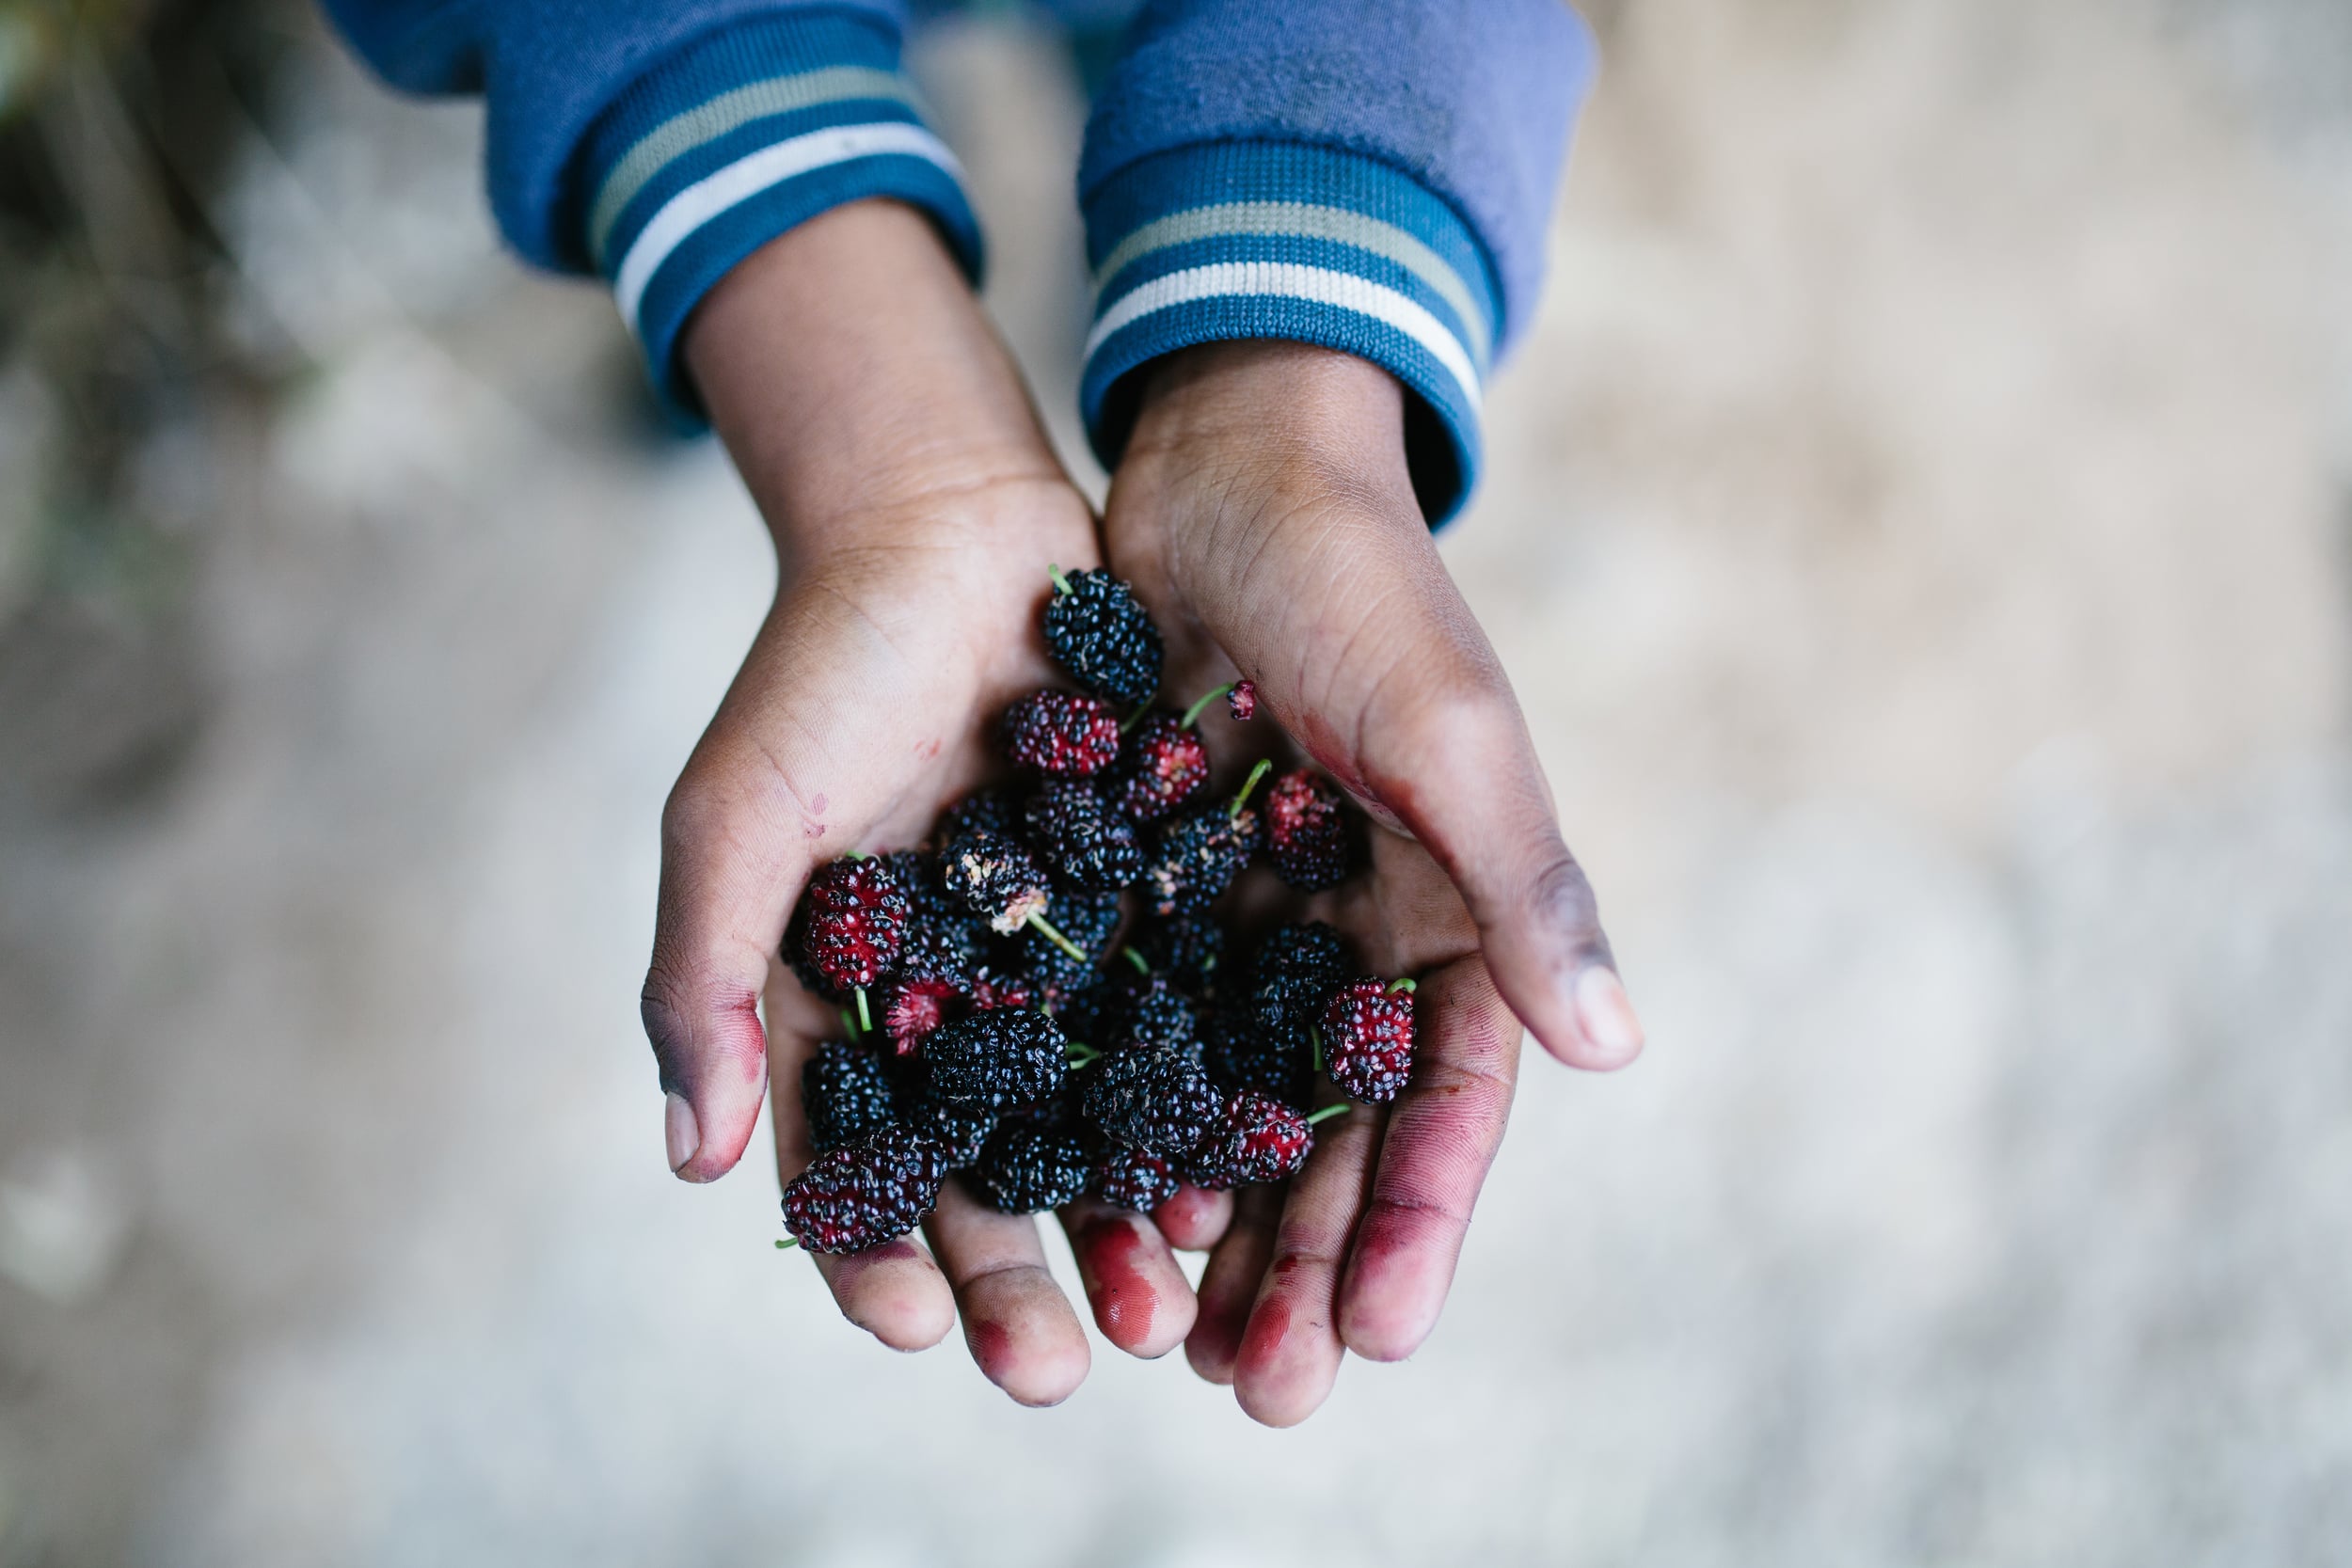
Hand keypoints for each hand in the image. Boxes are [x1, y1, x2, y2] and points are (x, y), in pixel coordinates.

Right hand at [643, 201, 1200, 1403]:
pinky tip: (1235, 1173)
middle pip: (977, 1175)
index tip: (918, 1326)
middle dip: (1011, 1274)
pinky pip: (1176, 1027)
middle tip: (1055, 1369)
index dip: (872, 1253)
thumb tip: (687, 1159)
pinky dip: (1197, 1105)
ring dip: (1113, 1222)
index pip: (847, 1165)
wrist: (946, 529)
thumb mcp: (736, 820)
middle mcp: (948, 1008)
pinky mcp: (1141, 910)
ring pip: (1088, 1127)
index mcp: (833, 1007)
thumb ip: (702, 977)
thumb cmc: (816, 673)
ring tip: (1160, 1309)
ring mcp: (1049, 965)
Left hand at [1098, 340, 1644, 1424]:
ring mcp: (1251, 921)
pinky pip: (1134, 1030)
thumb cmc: (1360, 584)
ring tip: (1164, 1338)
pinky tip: (1081, 1205)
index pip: (1451, 1097)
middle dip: (1304, 1262)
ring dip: (1211, 1223)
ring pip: (1233, 1105)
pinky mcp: (1151, 891)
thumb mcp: (1448, 729)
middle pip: (1337, 1133)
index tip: (1372, 1334)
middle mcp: (1356, 935)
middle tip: (1253, 1390)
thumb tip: (1616, 1049)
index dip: (1417, 1218)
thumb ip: (1522, 883)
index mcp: (1455, 909)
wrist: (1224, 462)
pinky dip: (1118, 1119)